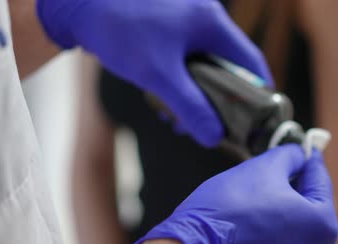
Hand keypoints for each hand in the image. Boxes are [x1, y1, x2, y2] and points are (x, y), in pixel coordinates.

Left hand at [36, 0, 271, 146]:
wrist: (79, 5)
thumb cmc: (120, 30)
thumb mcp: (159, 75)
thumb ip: (190, 107)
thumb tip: (213, 136)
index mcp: (211, 22)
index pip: (250, 61)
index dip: (258, 92)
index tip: (256, 117)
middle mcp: (203, 17)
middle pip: (227, 66)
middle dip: (219, 99)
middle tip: (207, 123)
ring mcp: (184, 21)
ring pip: (204, 65)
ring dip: (197, 93)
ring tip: (178, 115)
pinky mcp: (166, 28)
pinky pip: (185, 60)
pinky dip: (180, 81)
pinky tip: (163, 98)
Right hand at [128, 145, 337, 243]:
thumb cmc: (228, 212)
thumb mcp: (262, 168)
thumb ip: (288, 156)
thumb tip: (297, 154)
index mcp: (322, 226)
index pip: (321, 182)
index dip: (308, 159)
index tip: (304, 148)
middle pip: (310, 208)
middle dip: (293, 186)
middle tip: (276, 167)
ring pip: (294, 229)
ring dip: (281, 210)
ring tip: (255, 196)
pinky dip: (270, 232)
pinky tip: (249, 220)